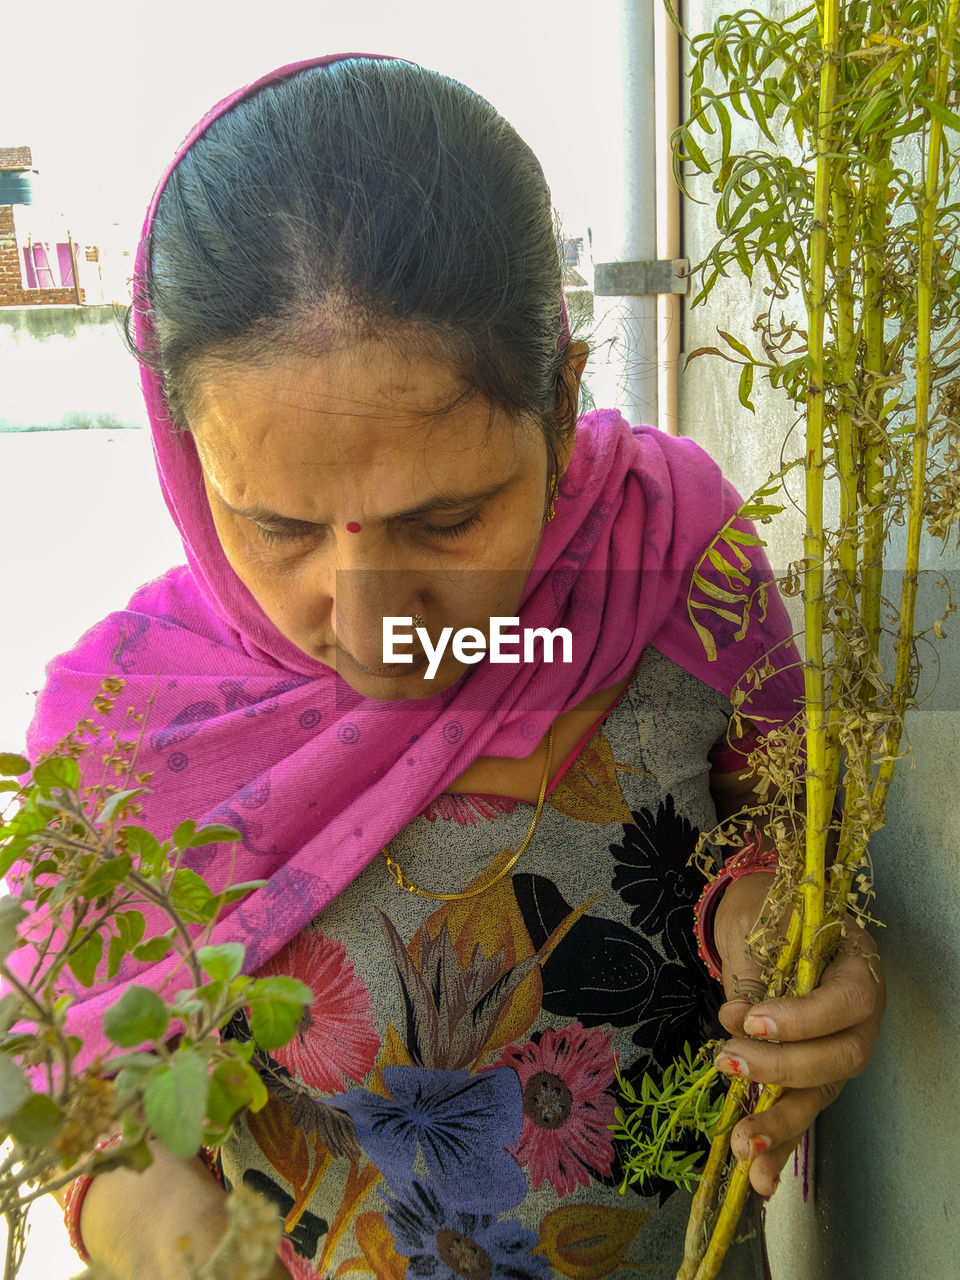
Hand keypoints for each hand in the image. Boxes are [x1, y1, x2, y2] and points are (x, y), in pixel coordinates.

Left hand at [712, 871, 884, 1195]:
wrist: (764, 916)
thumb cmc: (768, 914)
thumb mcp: (764, 920)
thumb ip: (757, 965)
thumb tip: (737, 1018)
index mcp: (856, 969)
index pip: (846, 1002)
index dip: (803, 1018)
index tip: (753, 1020)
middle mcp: (859, 1019)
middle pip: (837, 1059)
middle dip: (780, 1067)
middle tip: (727, 1059)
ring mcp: (839, 1051)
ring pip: (819, 1096)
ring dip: (780, 1124)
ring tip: (743, 1145)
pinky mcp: (814, 1078)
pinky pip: (801, 1114)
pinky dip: (779, 1149)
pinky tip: (758, 1181)